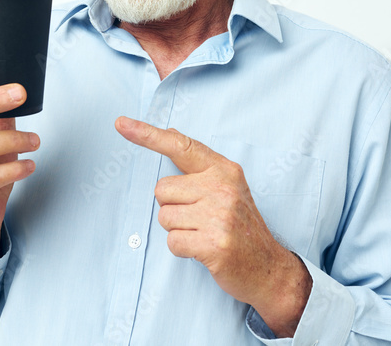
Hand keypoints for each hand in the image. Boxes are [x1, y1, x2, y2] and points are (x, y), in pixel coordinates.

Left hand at [115, 117, 310, 336]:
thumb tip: (171, 133)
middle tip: (200, 219)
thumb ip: (199, 164)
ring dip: (178, 230)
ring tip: (203, 233)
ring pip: (164, 217)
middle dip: (172, 208)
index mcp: (224, 169)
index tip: (121, 124)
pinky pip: (172, 241)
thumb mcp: (227, 186)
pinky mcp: (214, 244)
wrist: (268, 267)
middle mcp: (222, 188)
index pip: (180, 146)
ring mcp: (219, 215)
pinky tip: (203, 249)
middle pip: (161, 190)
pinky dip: (182, 249)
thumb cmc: (241, 226)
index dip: (147, 134)